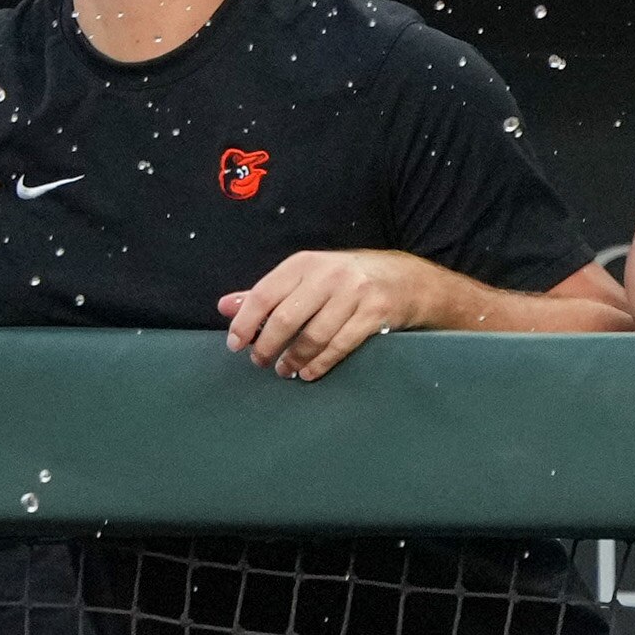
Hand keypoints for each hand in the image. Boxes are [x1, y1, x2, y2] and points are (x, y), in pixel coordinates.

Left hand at [218, 247, 434, 377]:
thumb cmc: (350, 279)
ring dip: (294, 359)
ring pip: (313, 336)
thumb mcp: (308, 277)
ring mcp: (354, 294)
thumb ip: (268, 293)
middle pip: (286, 318)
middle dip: (268, 346)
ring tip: (285, 370)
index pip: (265, 293)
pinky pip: (340, 345)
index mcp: (306, 263)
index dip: (246, 322)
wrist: (409, 280)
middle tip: (260, 361)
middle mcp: (329, 275)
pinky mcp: (375, 314)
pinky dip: (320, 363)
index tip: (235, 344)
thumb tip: (226, 306)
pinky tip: (309, 372)